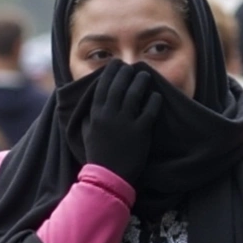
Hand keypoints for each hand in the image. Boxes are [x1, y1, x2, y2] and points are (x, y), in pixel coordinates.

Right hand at [82, 62, 161, 185]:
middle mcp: (109, 115)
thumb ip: (87, 116)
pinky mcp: (140, 132)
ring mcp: (125, 123)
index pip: (103, 87)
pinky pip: (149, 111)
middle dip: (125, 73)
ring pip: (134, 95)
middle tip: (132, 66)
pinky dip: (153, 101)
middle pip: (119, 86)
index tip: (115, 64)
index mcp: (95, 114)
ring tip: (146, 75)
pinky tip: (156, 95)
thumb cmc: (97, 155)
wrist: (107, 177)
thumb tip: (89, 103)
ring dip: (140, 82)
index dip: (110, 73)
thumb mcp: (86, 132)